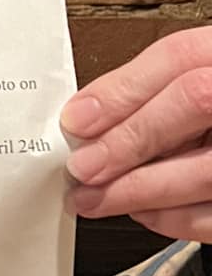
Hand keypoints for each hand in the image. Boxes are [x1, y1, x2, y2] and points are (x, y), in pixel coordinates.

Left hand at [61, 28, 211, 242]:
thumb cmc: (210, 98)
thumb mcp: (187, 75)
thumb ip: (140, 87)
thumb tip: (84, 115)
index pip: (180, 57)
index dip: (124, 90)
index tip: (77, 121)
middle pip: (195, 102)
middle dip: (129, 140)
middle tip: (82, 168)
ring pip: (205, 170)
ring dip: (139, 190)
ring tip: (96, 198)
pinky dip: (173, 218)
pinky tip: (143, 211)